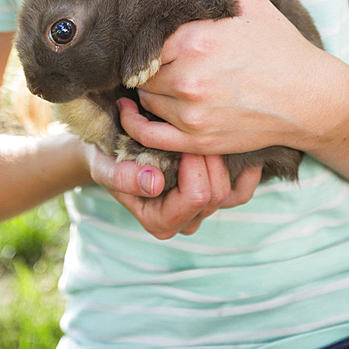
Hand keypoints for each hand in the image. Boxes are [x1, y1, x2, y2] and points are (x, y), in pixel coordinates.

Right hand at [87, 146, 261, 238]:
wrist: (113, 150)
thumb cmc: (107, 157)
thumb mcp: (104, 165)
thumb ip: (122, 177)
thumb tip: (153, 184)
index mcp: (160, 222)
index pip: (195, 197)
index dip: (194, 164)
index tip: (183, 134)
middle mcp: (184, 222)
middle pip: (216, 195)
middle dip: (208, 158)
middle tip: (196, 127)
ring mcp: (201, 211)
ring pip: (230, 192)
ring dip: (221, 160)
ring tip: (206, 133)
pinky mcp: (215, 197)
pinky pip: (242, 191)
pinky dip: (244, 172)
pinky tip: (237, 149)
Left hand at [117, 0, 325, 158]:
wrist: (310, 97)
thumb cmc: (280, 46)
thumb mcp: (251, 0)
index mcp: (195, 41)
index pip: (144, 39)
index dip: (147, 37)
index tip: (154, 37)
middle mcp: (189, 80)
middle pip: (141, 70)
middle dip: (148, 63)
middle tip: (163, 58)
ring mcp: (193, 115)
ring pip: (145, 99)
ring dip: (149, 89)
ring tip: (163, 79)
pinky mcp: (199, 142)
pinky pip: (148, 136)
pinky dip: (134, 123)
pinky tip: (130, 110)